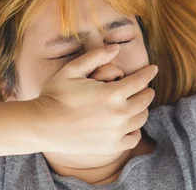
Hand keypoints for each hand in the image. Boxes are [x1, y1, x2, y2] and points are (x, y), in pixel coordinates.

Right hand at [31, 45, 157, 154]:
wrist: (42, 125)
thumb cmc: (55, 94)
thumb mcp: (73, 69)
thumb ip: (96, 56)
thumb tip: (116, 48)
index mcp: (112, 93)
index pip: (140, 81)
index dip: (149, 72)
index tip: (153, 68)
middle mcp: (119, 114)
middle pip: (144, 100)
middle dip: (147, 91)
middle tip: (145, 87)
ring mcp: (116, 132)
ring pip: (141, 118)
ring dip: (142, 109)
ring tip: (137, 104)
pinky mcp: (110, 146)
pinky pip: (133, 138)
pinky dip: (135, 130)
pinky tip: (129, 124)